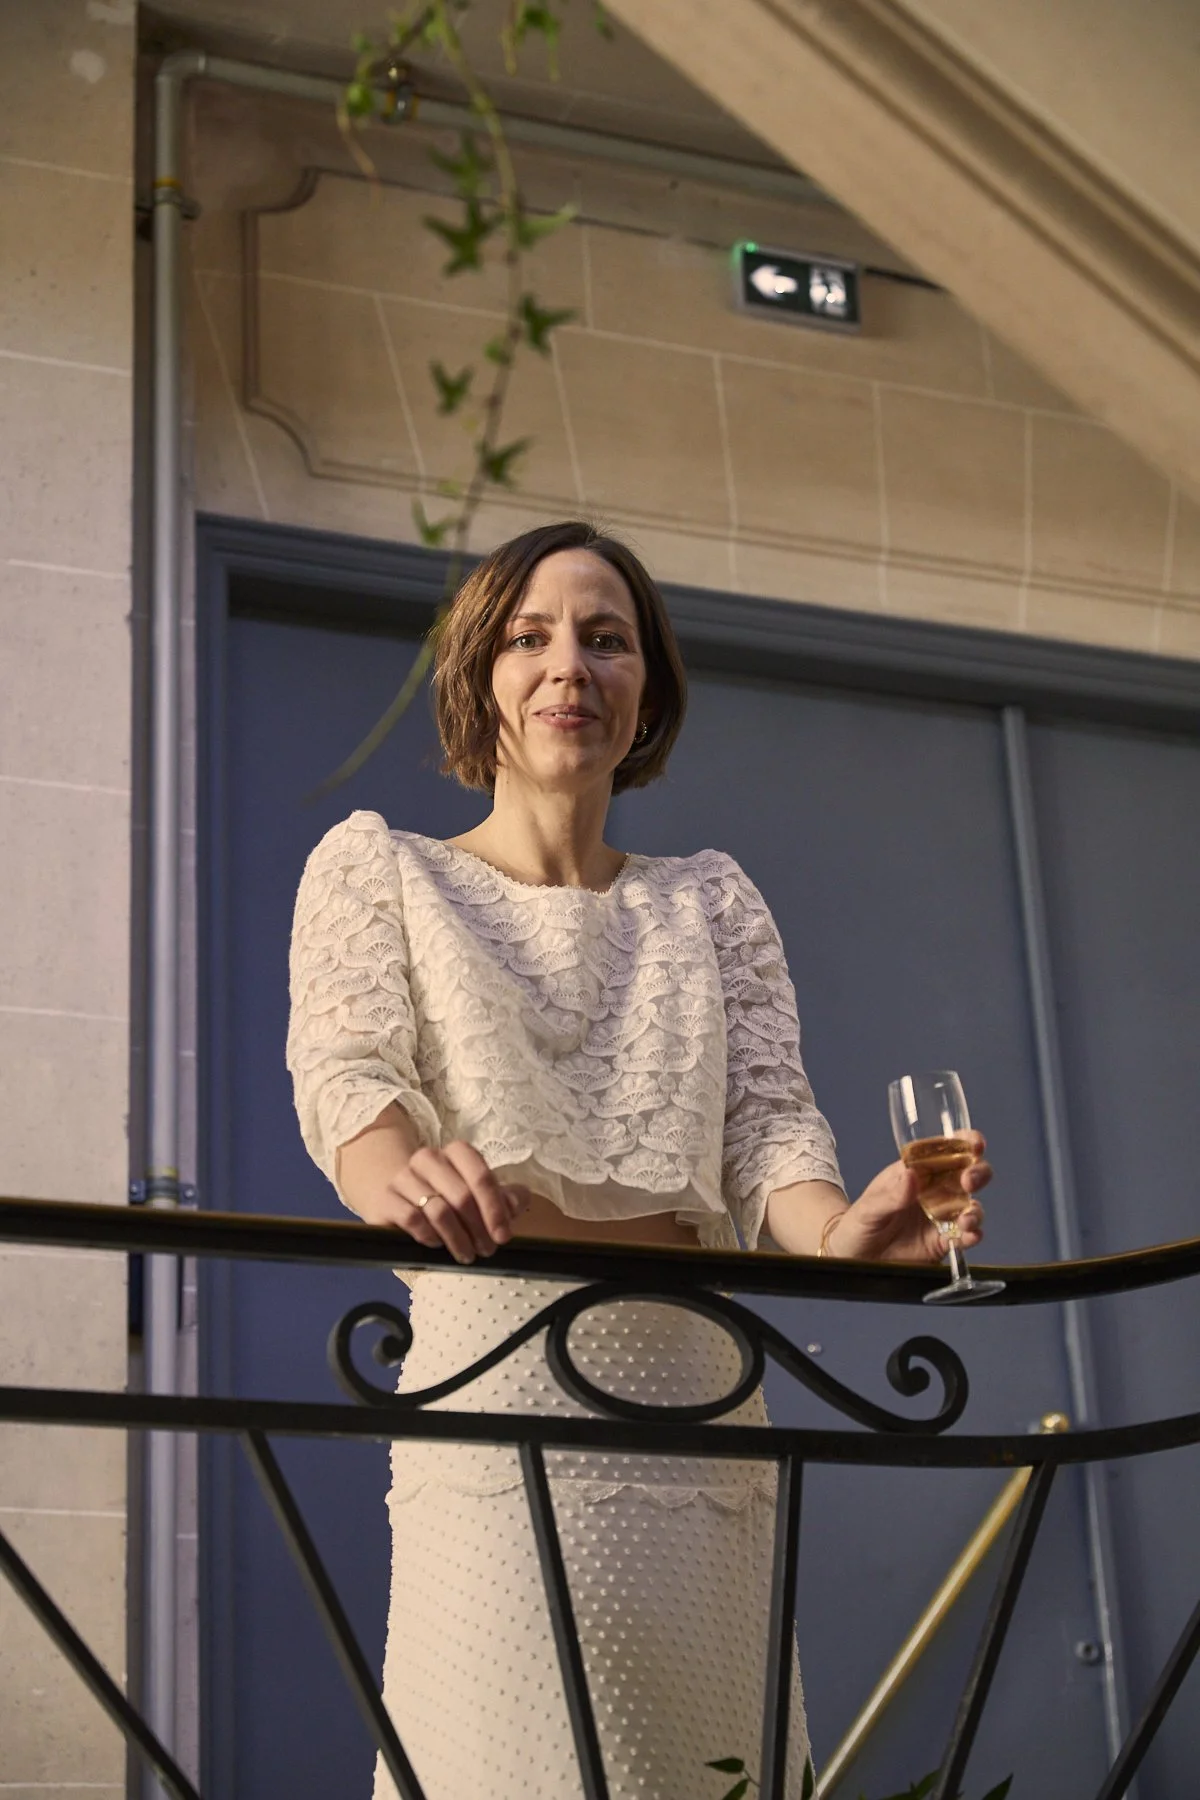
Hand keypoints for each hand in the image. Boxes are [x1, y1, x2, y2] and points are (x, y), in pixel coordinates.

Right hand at [363, 1138, 534, 1263]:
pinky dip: (430, 1236)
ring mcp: (404, 1177)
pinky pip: (413, 1219)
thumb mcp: (477, 1195)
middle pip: (461, 1196)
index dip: (495, 1208)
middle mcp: (428, 1158)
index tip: (503, 1235)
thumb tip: (518, 1200)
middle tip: (487, 1250)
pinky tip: (438, 1244)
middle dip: (479, 1229)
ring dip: (457, 1239)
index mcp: (456, 1153)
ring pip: (438, 1211)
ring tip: (466, 1255)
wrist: (396, 1196)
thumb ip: (502, 1197)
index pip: (480, 1175)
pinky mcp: (387, 1199)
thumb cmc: (445, 1196)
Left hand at [824, 1130, 991, 1264]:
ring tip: (966, 1219)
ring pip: (971, 1206)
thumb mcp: (867, 1208)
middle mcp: (934, 1191)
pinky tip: (970, 1236)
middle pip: (968, 1174)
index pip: (946, 1150)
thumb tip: (911, 1176)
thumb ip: (890, 1196)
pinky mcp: (943, 1242)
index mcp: (916, 1171)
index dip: (966, 1142)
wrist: (852, 1260)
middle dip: (977, 1173)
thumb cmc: (857, 1224)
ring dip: (975, 1210)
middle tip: (968, 1181)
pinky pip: (966, 1236)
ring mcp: (941, 1217)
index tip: (975, 1143)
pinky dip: (973, 1235)